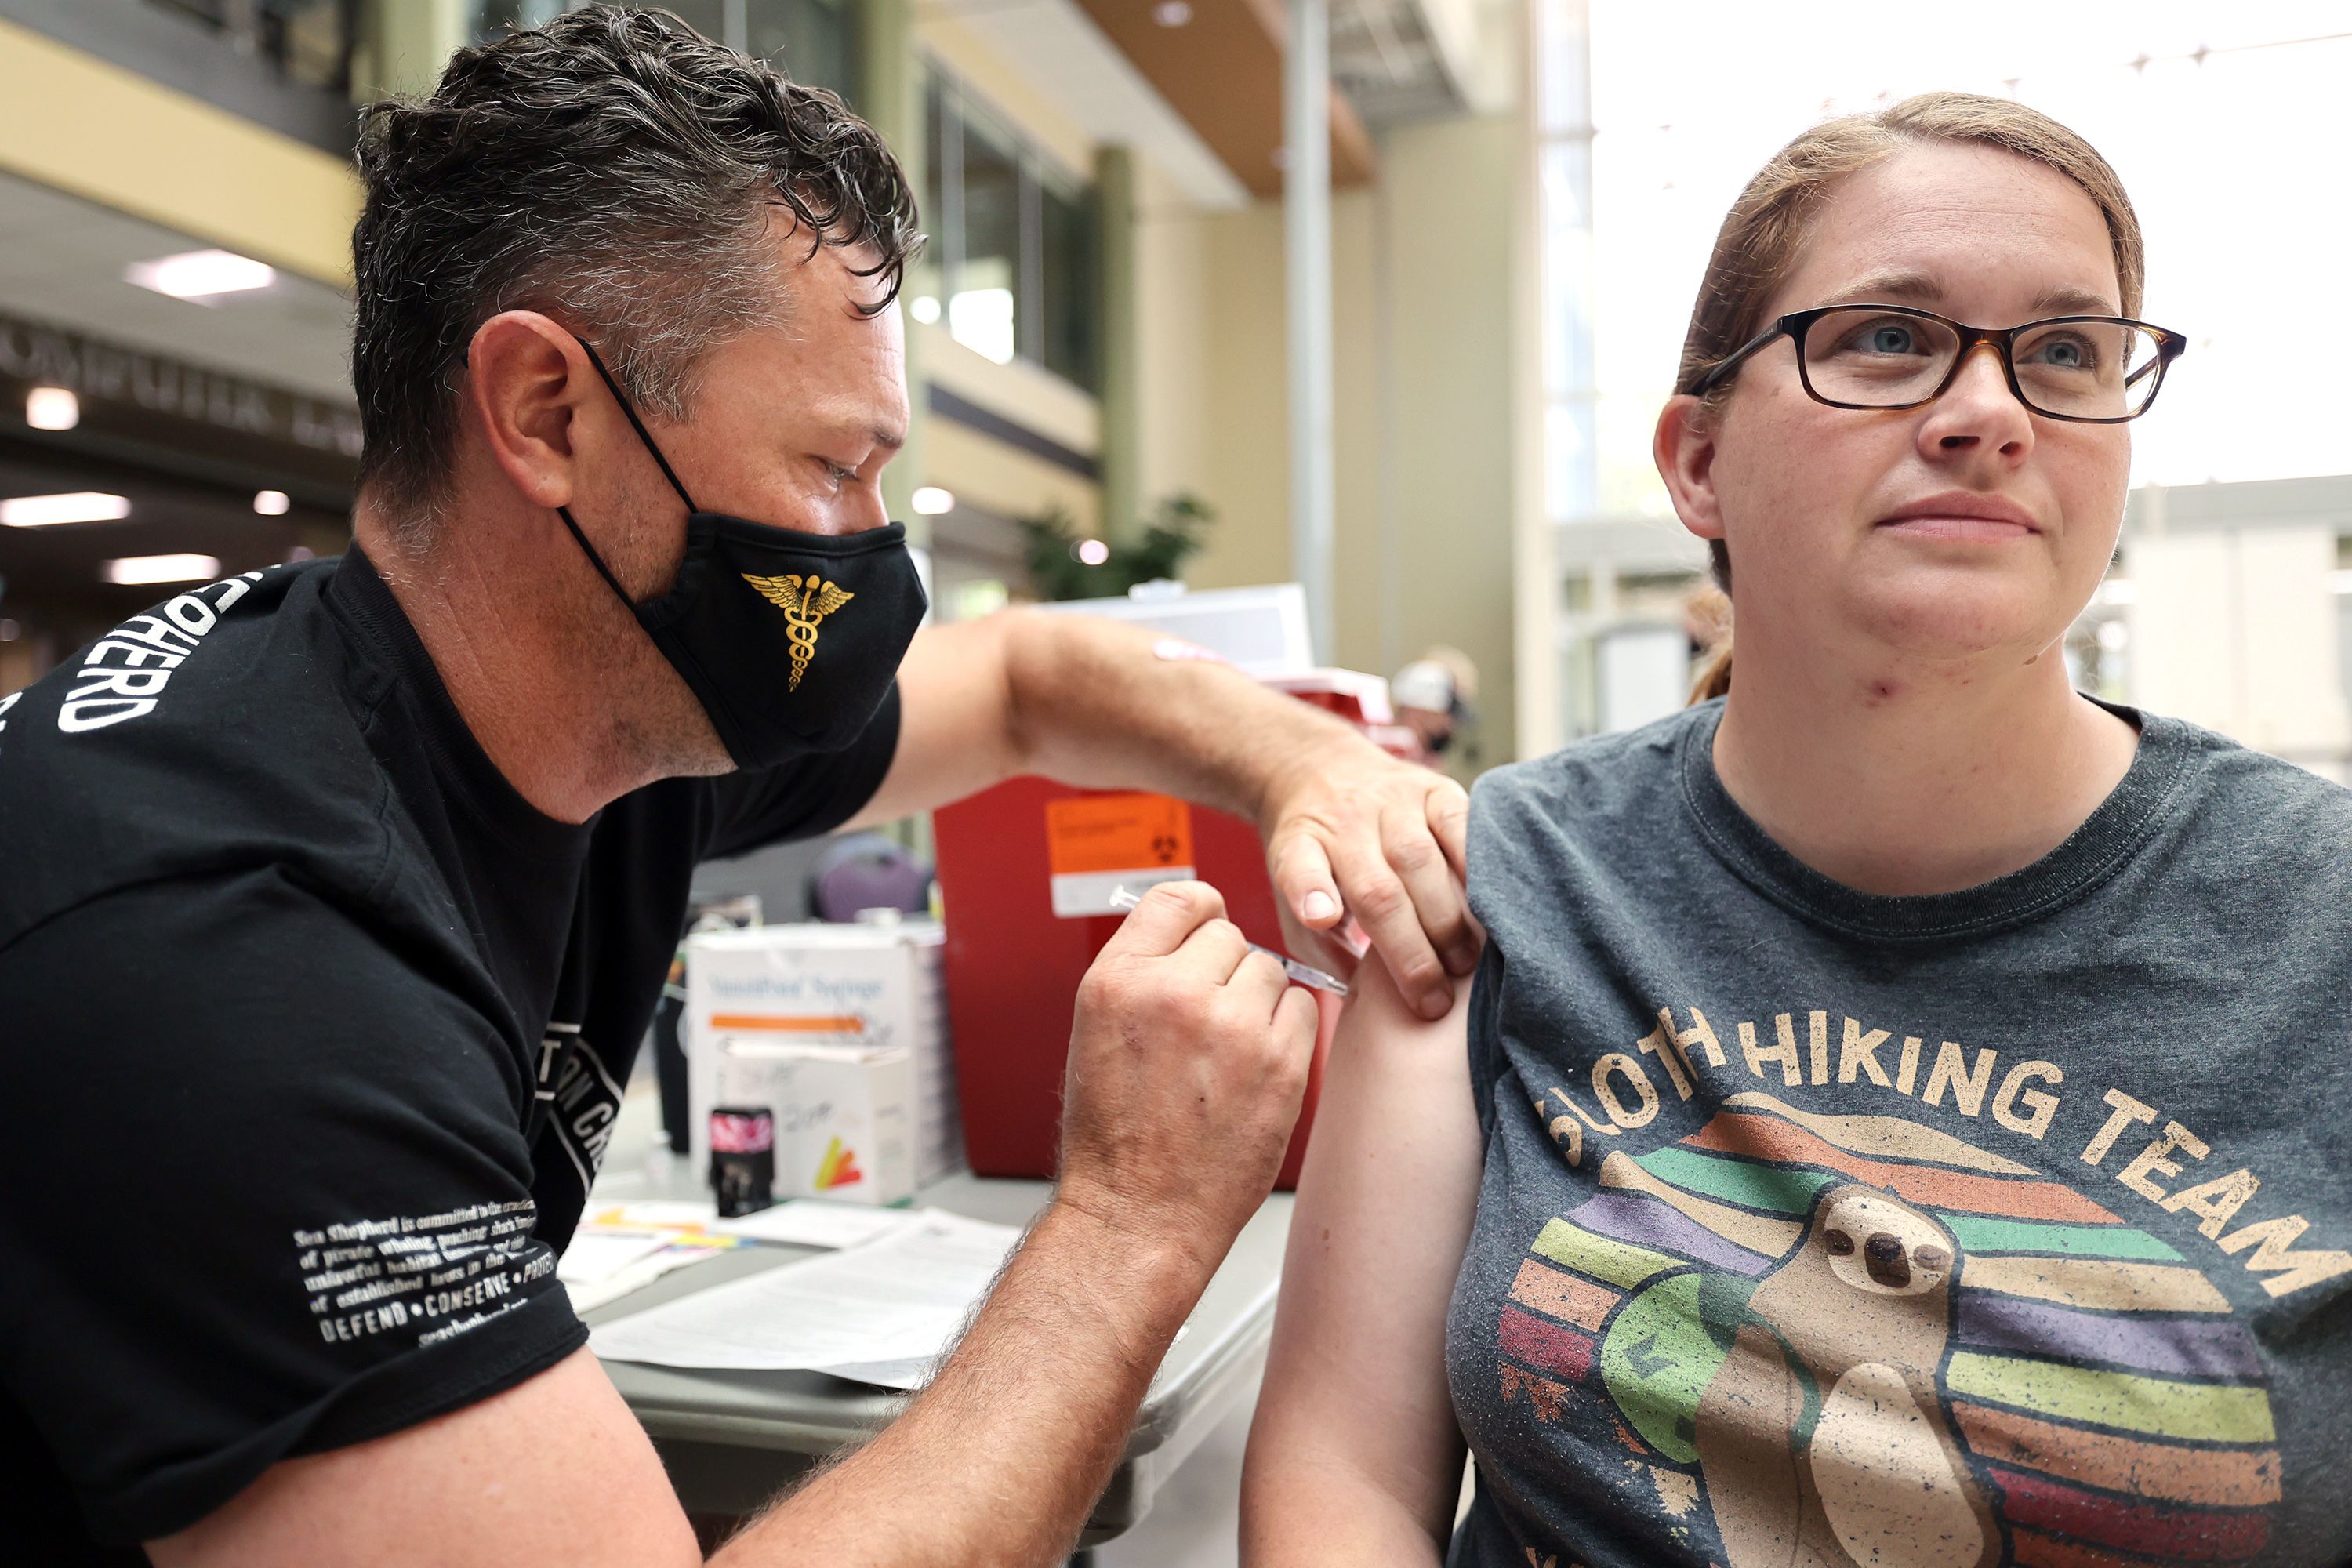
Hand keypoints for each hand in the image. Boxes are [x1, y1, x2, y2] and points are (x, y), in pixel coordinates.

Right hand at [1057, 882, 1319, 1272]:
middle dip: (1224, 971)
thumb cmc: (1116, 1137)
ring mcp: (1231, 1027)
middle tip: (1205, 1025)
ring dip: (1258, 1001)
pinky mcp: (1280, 1063)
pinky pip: (1305, 1009)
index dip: (1199, 914)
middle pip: (1230, 935)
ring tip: (1226, 1054)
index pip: (1179, 898)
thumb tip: (1198, 929)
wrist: (1138, 1216)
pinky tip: (1255, 1069)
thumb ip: (1145, 972)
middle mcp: (1173, 993)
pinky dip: (1287, 1032)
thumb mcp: (1099, 1032)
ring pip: (1271, 970)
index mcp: (1119, 980)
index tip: (1206, 930)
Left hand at [1262, 742, 1476, 1020]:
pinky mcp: (1432, 789)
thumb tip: (1366, 1008)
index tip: (1322, 919)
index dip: (1312, 894)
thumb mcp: (1295, 902)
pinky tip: (1491, 906)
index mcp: (1298, 848)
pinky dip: (1476, 868)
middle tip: (1434, 1001)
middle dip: (1410, 952)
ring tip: (1464, 965)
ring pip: (1421, 861)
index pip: (1300, 868)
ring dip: (1447, 920)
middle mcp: (1342, 823)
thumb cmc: (1317, 860)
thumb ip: (1324, 949)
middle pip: (1377, 890)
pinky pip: (1461, 827)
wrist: (1321, 770)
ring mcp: (1390, 802)